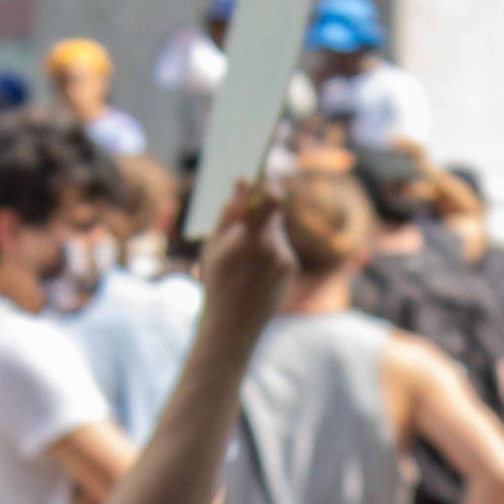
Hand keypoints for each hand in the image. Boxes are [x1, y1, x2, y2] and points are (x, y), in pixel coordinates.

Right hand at [195, 180, 294, 332]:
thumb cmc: (217, 284)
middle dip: (262, 207)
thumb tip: (240, 182)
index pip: (273, 198)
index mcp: (251, 237)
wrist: (233, 326)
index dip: (269, 184)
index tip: (261, 177)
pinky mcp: (290, 269)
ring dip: (262, 233)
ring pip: (275, 231)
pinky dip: (267, 251)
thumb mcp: (213, 247)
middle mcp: (273, 246)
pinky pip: (279, 249)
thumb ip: (229, 213)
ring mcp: (284, 259)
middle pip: (274, 212)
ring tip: (242, 257)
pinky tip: (252, 270)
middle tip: (247, 209)